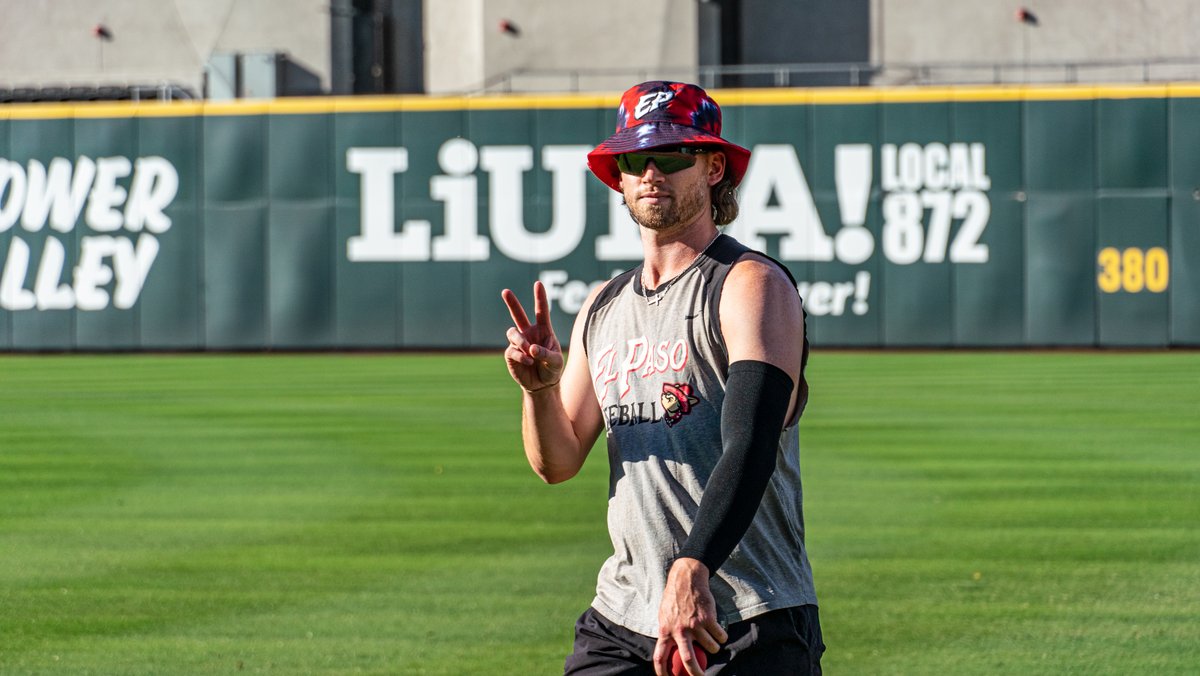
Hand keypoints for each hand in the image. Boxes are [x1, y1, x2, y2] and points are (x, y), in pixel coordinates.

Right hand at [502, 281, 563, 392]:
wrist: (542, 385)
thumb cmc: (551, 369)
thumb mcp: (556, 362)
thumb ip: (546, 354)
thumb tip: (531, 348)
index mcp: (544, 330)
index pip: (541, 311)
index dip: (540, 297)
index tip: (538, 283)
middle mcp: (529, 333)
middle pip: (518, 314)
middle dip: (512, 303)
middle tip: (505, 291)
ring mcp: (519, 343)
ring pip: (512, 332)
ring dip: (521, 341)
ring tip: (529, 351)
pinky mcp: (511, 353)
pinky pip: (512, 350)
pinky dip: (521, 356)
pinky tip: (528, 362)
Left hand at [653, 558, 726, 675]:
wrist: (687, 579)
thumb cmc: (674, 599)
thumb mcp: (664, 616)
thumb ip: (668, 632)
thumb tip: (671, 652)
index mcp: (665, 631)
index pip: (660, 657)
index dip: (662, 672)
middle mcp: (679, 630)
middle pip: (688, 660)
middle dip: (696, 673)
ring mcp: (695, 625)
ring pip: (711, 647)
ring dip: (714, 648)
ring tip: (713, 642)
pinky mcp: (708, 618)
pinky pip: (719, 635)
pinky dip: (722, 637)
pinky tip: (720, 634)